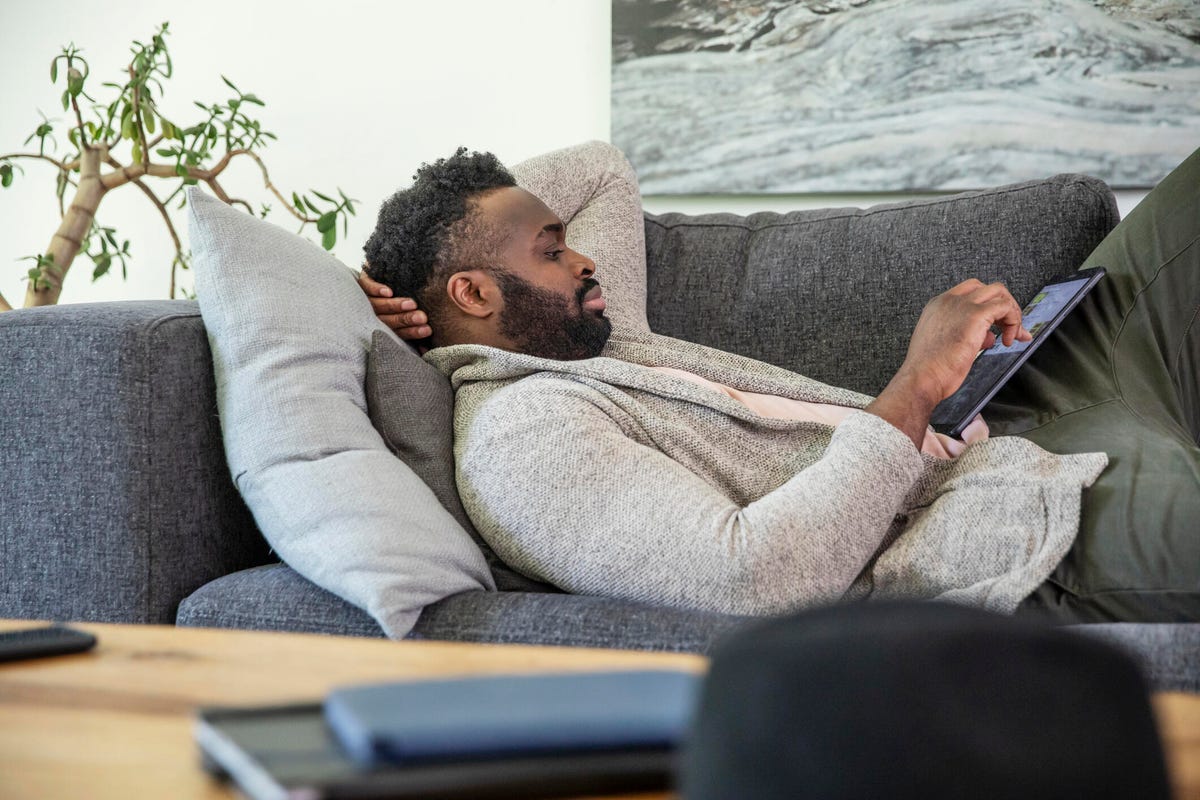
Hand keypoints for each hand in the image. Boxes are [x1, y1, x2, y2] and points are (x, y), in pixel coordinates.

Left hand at [357, 270, 431, 340]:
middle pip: (387, 320)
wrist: (382, 272)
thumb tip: (428, 345)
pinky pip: (367, 287)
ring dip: (394, 306)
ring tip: (411, 304)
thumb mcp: (406, 310)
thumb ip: (415, 322)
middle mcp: (372, 315)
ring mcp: (366, 299)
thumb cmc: (397, 295)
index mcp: (383, 325)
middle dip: (406, 319)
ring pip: (378, 305)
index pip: (397, 332)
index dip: (412, 332)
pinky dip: (376, 290)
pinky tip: (388, 292)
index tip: (427, 329)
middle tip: (422, 317)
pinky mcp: (362, 282)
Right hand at [867, 279, 1030, 449]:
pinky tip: (1008, 340)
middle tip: (1008, 329)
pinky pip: (1005, 306)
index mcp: (938, 306)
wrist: (922, 377)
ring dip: (1011, 312)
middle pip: (987, 288)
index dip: (987, 306)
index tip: (995, 325)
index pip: (970, 292)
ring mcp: (963, 305)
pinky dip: (1014, 321)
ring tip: (1012, 335)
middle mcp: (949, 301)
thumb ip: (965, 334)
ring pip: (999, 292)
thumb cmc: (929, 369)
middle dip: (1003, 306)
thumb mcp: (945, 345)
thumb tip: (987, 336)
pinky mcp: (976, 315)